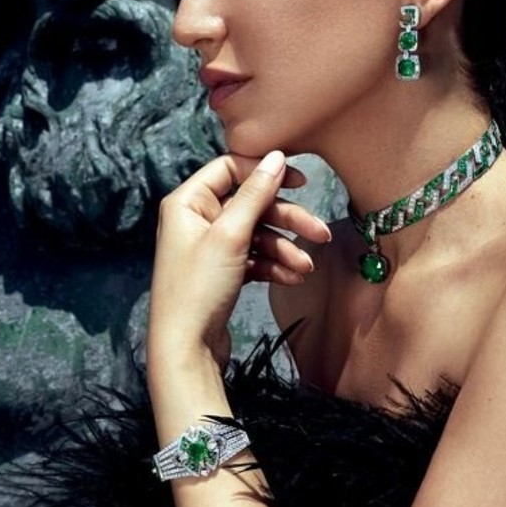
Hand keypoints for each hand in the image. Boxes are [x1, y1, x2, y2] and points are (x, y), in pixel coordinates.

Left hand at [148, 149, 330, 371]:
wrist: (186, 349)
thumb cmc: (198, 289)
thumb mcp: (230, 235)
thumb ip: (255, 194)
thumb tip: (276, 157)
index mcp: (188, 202)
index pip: (231, 169)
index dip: (265, 173)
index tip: (300, 182)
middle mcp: (196, 220)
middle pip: (251, 205)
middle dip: (287, 220)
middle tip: (319, 232)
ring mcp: (210, 248)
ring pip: (258, 235)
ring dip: (285, 248)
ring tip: (305, 268)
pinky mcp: (222, 272)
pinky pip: (255, 258)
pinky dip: (274, 266)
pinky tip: (292, 278)